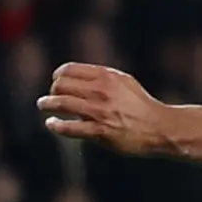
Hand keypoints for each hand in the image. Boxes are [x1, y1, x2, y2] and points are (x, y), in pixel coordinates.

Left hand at [36, 64, 169, 154]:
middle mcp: (101, 91)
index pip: (70, 69)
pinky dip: (56, 125)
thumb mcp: (124, 82)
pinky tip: (52, 124)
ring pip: (61, 103)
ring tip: (42, 105)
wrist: (158, 127)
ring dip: (47, 104)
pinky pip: (69, 128)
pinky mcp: (99, 132)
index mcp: (106, 76)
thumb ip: (102, 77)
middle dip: (52, 90)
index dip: (58, 75)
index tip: (56, 81)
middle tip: (49, 97)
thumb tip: (78, 76)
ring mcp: (99, 112)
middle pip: (61, 85)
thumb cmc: (141, 105)